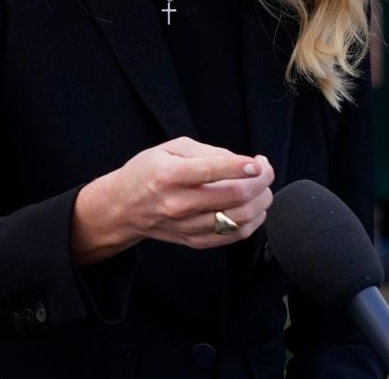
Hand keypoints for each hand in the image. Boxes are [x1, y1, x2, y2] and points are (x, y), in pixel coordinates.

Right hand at [71, 137, 273, 264]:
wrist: (123, 208)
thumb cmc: (147, 173)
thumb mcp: (170, 148)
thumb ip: (207, 151)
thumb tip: (242, 162)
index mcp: (170, 175)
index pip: (213, 170)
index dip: (243, 166)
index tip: (259, 162)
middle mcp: (179, 203)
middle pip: (234, 196)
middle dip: (261, 181)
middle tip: (265, 170)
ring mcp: (187, 226)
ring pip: (239, 218)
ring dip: (261, 201)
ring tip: (261, 188)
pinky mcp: (195, 241)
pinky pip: (234, 235)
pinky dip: (253, 221)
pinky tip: (254, 208)